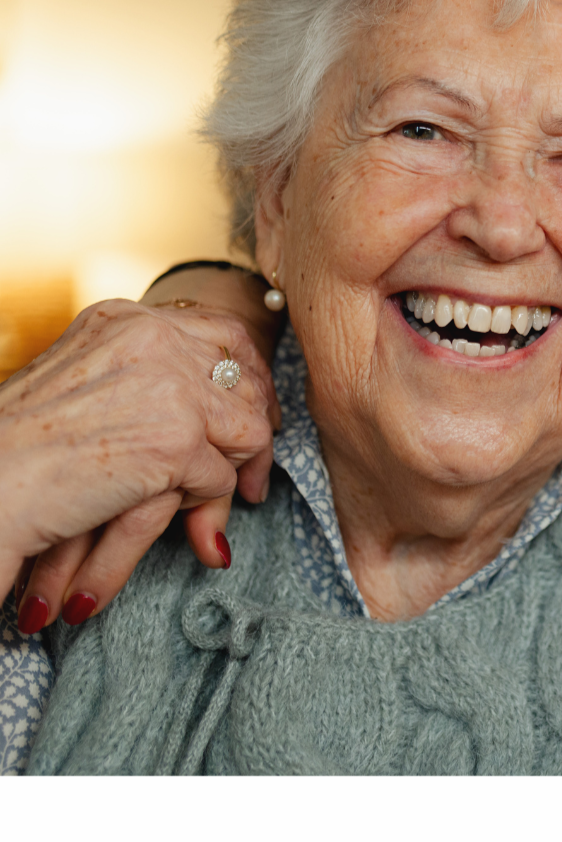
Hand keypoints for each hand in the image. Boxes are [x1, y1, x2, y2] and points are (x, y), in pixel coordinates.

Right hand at [1, 295, 277, 630]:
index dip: (251, 378)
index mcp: (126, 320)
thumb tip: (212, 406)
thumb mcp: (83, 386)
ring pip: (247, 430)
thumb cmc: (17, 449)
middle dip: (257, 428)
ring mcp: (170, 389)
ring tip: (225, 499)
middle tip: (257, 471)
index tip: (257, 414)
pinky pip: (222, 478)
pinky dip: (205, 504)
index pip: (224, 335)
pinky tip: (181, 521)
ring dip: (235, 470)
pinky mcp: (177, 442)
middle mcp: (153, 341)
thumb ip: (143, 378)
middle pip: (247, 380)